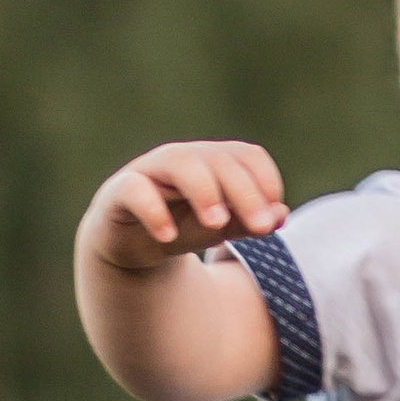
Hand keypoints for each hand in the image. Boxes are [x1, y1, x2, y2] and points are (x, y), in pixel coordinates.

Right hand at [83, 141, 285, 274]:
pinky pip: (135, 190)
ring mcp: (150, 170)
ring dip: (204, 191)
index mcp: (213, 161)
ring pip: (180, 163)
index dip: (266, 180)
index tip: (274, 214)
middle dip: (244, 192)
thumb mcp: (220, 229)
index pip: (247, 155)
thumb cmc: (183, 228)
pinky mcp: (119, 192)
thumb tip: (280, 215)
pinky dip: (153, 210)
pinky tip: (168, 236)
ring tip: (217, 223)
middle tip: (259, 226)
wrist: (131, 245)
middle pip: (218, 160)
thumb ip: (248, 222)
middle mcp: (183, 158)